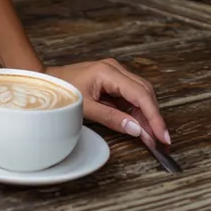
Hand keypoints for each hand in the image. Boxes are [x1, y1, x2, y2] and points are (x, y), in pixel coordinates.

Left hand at [47, 59, 170, 148]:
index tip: (163, 136)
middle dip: (154, 118)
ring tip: (152, 138)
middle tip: (160, 141)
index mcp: (108, 72)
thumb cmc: (62, 90)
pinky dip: (138, 112)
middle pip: (145, 93)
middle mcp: (115, 69)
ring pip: (141, 95)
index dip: (154, 117)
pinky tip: (141, 128)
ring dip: (147, 116)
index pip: (140, 95)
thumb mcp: (85, 108)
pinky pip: (131, 96)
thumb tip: (137, 130)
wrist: (47, 80)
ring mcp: (115, 73)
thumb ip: (111, 118)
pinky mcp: (113, 81)